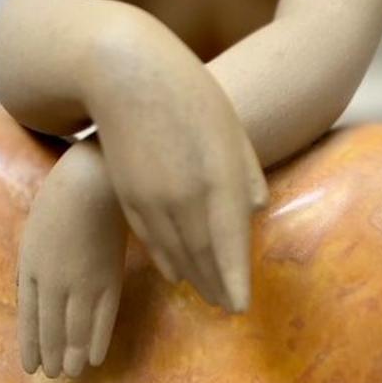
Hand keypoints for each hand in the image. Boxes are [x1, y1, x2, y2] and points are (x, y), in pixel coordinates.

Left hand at [17, 140, 125, 377]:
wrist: (92, 183)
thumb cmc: (60, 200)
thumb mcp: (32, 234)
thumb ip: (33, 268)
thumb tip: (32, 296)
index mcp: (31, 270)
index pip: (29, 318)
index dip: (31, 345)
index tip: (31, 367)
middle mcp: (53, 284)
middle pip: (52, 329)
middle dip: (51, 356)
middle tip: (54, 377)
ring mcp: (83, 284)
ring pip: (76, 330)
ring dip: (72, 356)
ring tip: (72, 375)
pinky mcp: (110, 280)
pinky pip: (104, 319)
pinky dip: (98, 340)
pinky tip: (96, 358)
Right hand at [87, 12, 267, 310]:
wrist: (125, 73)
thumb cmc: (188, 93)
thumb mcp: (229, 126)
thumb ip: (245, 171)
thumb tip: (256, 211)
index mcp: (217, 179)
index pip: (229, 244)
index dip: (235, 280)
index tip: (241, 308)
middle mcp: (185, 198)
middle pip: (203, 255)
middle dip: (217, 286)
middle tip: (228, 309)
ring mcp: (152, 200)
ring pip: (175, 252)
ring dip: (194, 279)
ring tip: (207, 298)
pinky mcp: (129, 196)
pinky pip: (150, 240)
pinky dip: (165, 260)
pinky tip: (175, 274)